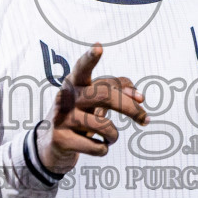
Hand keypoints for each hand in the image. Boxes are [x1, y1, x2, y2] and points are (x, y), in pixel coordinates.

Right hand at [36, 44, 146, 174]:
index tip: (98, 47)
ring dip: (114, 135)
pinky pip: (96, 146)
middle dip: (130, 108)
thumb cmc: (79, 116)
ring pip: (104, 125)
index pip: (84, 68)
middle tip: (146, 120)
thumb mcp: (94, 100)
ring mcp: (62, 118)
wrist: (51, 144)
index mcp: (74, 83)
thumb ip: (118, 91)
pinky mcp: (61, 139)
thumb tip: (140, 97)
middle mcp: (66, 97)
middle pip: (105, 95)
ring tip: (111, 138)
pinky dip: (103, 149)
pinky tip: (98, 148)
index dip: (92, 59)